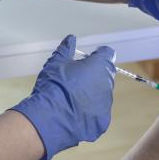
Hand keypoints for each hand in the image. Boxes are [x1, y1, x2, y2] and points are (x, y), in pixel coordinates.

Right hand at [11, 35, 115, 159]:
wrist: (51, 117)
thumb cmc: (54, 85)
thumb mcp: (56, 62)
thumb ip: (66, 49)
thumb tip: (71, 38)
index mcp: (99, 65)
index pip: (107, 53)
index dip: (97, 54)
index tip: (87, 59)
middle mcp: (107, 83)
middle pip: (105, 73)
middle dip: (94, 74)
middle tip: (75, 79)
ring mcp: (106, 103)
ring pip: (102, 93)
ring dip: (92, 93)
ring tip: (72, 97)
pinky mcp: (102, 120)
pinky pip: (98, 112)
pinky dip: (89, 111)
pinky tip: (73, 112)